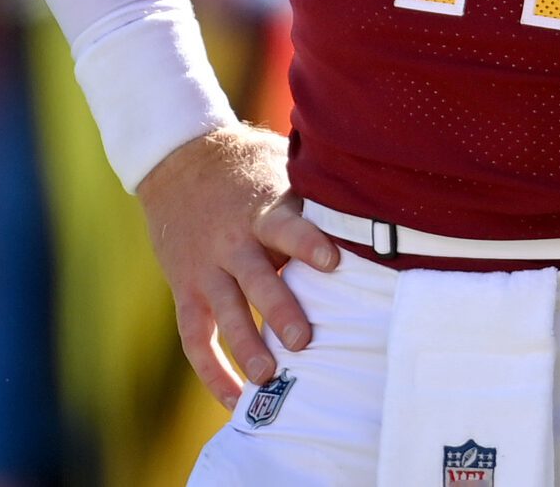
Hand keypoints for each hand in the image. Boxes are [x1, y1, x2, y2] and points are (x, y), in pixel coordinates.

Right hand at [134, 124, 339, 407]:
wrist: (181, 162)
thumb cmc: (251, 169)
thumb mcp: (283, 169)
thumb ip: (315, 196)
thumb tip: (379, 204)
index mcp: (262, 210)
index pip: (285, 227)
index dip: (308, 243)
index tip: (334, 262)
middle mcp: (232, 242)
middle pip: (255, 279)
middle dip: (279, 311)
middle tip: (304, 341)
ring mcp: (205, 268)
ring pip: (222, 314)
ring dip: (245, 348)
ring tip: (268, 379)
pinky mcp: (185, 288)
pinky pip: (194, 337)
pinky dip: (212, 370)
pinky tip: (233, 398)